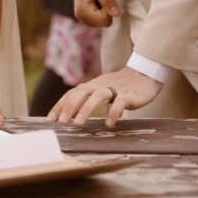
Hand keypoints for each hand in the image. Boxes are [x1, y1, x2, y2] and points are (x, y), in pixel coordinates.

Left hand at [47, 68, 161, 126]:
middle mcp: (101, 85)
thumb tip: (72, 114)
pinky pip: (119, 103)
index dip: (61, 105)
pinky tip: (109, 123)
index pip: (72, 93)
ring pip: (97, 96)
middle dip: (69, 106)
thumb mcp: (102, 89)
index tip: (51, 118)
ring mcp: (115, 89)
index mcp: (93, 84)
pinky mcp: (129, 95)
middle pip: (81, 92)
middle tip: (61, 122)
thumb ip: (89, 98)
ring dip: (86, 109)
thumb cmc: (121, 85)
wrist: (146, 74)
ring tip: (78, 123)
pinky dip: (113, 113)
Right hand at [72, 0, 120, 26]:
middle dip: (107, 10)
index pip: (105, 20)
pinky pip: (101, 19)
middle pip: (104, 23)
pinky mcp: (87, 16)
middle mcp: (81, 18)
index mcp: (82, 12)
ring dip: (105, 10)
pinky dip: (102, 11)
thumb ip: (107, 0)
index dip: (109, 8)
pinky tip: (97, 1)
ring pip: (103, 22)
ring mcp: (84, 18)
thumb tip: (117, 14)